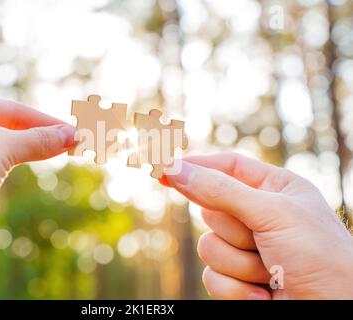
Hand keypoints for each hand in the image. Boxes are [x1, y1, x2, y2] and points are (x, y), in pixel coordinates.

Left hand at [0, 93, 75, 298]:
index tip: (73, 132)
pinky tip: (25, 165)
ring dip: (27, 149)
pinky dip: (9, 164)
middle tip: (71, 143)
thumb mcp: (2, 148)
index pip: (11, 109)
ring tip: (56, 152)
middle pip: (5, 126)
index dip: (46, 122)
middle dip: (39, 135)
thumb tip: (70, 134)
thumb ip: (37, 139)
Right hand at [163, 153, 352, 298]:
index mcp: (274, 188)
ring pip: (208, 246)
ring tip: (272, 271)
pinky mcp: (238, 279)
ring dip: (239, 263)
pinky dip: (237, 288)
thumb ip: (220, 191)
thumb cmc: (320, 256)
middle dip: (234, 230)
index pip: (226, 167)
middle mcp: (258, 215)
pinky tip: (266, 293)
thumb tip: (177, 169)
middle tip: (263, 239)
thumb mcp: (272, 213)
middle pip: (211, 209)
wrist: (334, 312)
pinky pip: (211, 277)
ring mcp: (247, 248)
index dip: (196, 166)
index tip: (164, 167)